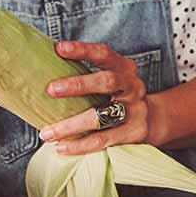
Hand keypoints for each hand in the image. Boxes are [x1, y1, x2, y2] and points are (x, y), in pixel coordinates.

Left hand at [39, 41, 157, 154]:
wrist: (153, 120)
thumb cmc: (118, 97)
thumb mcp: (112, 80)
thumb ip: (88, 75)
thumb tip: (42, 71)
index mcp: (124, 69)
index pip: (104, 54)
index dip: (83, 50)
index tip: (59, 48)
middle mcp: (132, 86)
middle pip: (107, 81)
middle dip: (78, 85)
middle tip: (50, 90)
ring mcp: (136, 109)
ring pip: (102, 116)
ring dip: (71, 125)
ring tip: (46, 133)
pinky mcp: (135, 132)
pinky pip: (103, 139)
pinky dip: (80, 145)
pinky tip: (61, 148)